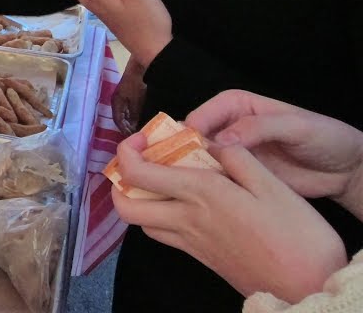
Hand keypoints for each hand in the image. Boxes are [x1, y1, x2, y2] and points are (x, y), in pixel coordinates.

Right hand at [112, 59, 147, 134]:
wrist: (139, 68)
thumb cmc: (136, 84)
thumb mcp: (136, 101)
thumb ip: (134, 115)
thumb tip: (134, 127)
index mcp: (116, 103)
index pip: (117, 120)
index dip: (124, 129)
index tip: (131, 137)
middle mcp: (116, 102)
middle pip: (120, 118)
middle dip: (127, 127)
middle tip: (135, 135)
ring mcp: (122, 98)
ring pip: (124, 114)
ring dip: (130, 122)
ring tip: (138, 129)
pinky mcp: (128, 96)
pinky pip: (128, 110)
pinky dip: (133, 116)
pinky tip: (139, 119)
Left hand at [112, 133, 347, 301]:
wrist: (308, 290)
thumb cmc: (297, 236)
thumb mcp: (274, 186)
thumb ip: (237, 158)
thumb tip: (211, 141)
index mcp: (200, 195)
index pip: (137, 173)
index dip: (127, 152)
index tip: (141, 138)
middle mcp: (186, 220)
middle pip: (126, 207)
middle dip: (120, 183)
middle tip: (139, 162)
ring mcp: (192, 243)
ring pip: (143, 224)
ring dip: (140, 200)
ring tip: (161, 180)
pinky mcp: (202, 258)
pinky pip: (165, 236)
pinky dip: (161, 217)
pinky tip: (184, 204)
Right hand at [185, 91, 362, 210]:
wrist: (346, 170)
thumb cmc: (325, 138)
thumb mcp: (296, 126)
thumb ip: (259, 127)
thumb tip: (222, 139)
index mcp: (238, 106)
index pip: (205, 113)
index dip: (193, 127)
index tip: (186, 145)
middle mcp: (229, 127)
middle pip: (195, 137)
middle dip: (185, 152)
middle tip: (178, 170)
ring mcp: (233, 154)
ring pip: (200, 160)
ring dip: (192, 172)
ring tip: (188, 187)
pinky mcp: (239, 176)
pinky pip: (215, 181)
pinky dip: (207, 188)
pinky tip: (204, 198)